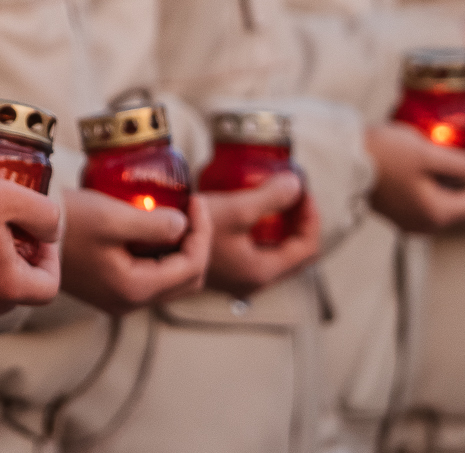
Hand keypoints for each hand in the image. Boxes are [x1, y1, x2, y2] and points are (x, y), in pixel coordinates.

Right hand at [58, 186, 207, 313]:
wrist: (25, 231)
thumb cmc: (68, 221)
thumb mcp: (114, 217)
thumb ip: (156, 225)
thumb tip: (184, 226)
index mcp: (134, 289)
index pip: (191, 268)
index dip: (202, 233)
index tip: (195, 201)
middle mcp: (129, 302)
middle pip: (186, 281)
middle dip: (197, 244)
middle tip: (192, 209)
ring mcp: (118, 298)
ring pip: (170, 280)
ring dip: (181, 249)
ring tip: (178, 214)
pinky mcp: (109, 287)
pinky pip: (150, 276)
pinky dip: (162, 253)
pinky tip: (154, 227)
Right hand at [200, 172, 320, 295]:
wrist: (152, 247)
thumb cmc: (192, 231)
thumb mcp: (234, 209)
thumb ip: (269, 197)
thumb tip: (298, 184)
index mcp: (263, 271)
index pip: (307, 247)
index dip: (312, 216)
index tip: (302, 188)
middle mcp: (255, 280)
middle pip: (296, 251)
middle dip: (300, 219)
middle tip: (293, 189)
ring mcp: (241, 275)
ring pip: (278, 251)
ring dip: (284, 223)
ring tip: (276, 194)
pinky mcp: (229, 267)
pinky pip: (261, 250)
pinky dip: (267, 229)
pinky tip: (254, 208)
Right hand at [364, 122, 464, 233]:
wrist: (341, 160)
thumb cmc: (384, 155)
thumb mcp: (426, 154)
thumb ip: (461, 164)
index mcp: (440, 214)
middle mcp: (428, 224)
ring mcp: (412, 220)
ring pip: (449, 198)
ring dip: (455, 175)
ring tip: (446, 147)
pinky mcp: (399, 211)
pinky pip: (430, 197)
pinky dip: (436, 179)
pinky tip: (426, 158)